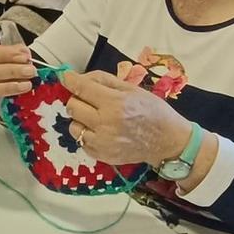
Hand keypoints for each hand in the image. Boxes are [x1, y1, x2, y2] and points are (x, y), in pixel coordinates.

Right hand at [0, 39, 33, 113]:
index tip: (25, 58)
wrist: (3, 86)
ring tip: (26, 86)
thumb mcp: (12, 58)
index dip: (6, 55)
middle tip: (30, 72)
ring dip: (6, 88)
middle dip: (11, 71)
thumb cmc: (5, 69)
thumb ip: (18, 53)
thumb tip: (25, 54)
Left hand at [60, 70, 185, 166]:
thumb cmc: (152, 111)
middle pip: (72, 106)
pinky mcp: (102, 156)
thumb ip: (104, 80)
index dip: (70, 80)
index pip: (81, 88)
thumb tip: (80, 77)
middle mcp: (105, 123)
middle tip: (89, 99)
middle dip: (78, 99)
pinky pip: (82, 142)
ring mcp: (102, 142)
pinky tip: (102, 131)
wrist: (167, 140)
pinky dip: (88, 134)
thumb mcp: (132, 88)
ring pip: (73, 126)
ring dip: (81, 119)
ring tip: (97, 118)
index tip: (66, 77)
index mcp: (115, 103)